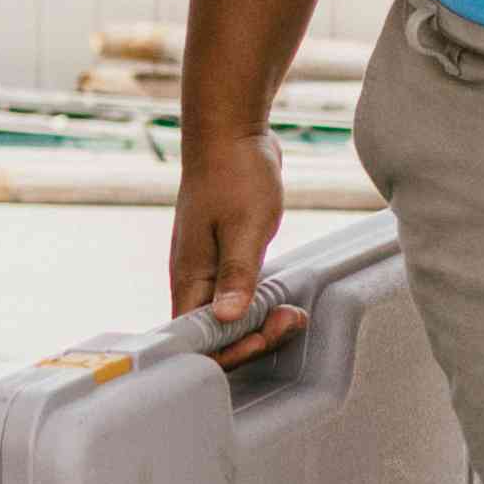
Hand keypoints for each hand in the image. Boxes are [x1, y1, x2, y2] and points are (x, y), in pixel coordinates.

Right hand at [168, 131, 306, 369]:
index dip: (230, 351)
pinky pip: (236, 298)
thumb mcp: (245, 226)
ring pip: (227, 319)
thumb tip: (227, 318)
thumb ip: (237, 274)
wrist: (231, 133)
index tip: (265, 335)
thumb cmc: (235, 175)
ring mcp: (207, 270)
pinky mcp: (222, 259)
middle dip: (251, 340)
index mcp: (189, 278)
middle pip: (213, 336)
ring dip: (258, 325)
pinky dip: (259, 306)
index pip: (197, 341)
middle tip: (289, 322)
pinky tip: (283, 303)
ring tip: (294, 316)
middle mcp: (193, 280)